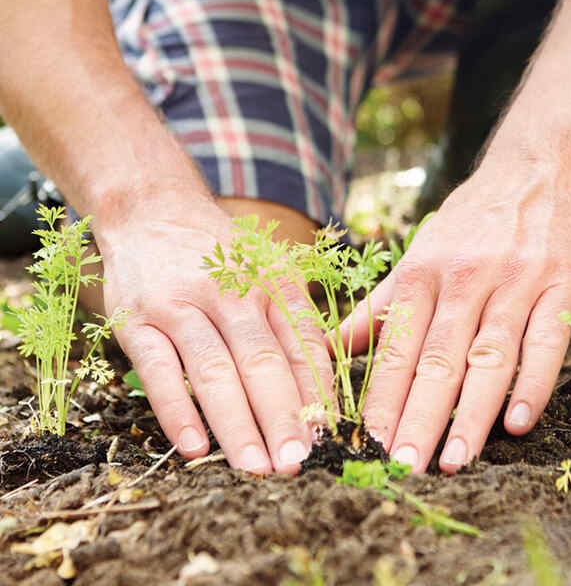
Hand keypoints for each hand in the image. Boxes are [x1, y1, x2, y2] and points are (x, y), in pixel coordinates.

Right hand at [94, 191, 333, 472]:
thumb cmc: (218, 253)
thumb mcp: (265, 268)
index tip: (327, 435)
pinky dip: (177, 410)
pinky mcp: (137, 319)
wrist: (151, 209)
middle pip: (262, 361)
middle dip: (283, 416)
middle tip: (297, 462)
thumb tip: (321, 386)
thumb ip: (290, 318)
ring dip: (237, 423)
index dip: (317, 391)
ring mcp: (181, 305)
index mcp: (270, 280)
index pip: (302, 341)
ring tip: (256, 467)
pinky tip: (195, 447)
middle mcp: (229, 291)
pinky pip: (158, 370)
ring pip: (214, 370)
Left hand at [349, 135, 570, 472]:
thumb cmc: (473, 218)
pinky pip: (547, 339)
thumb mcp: (420, 252)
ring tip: (453, 462)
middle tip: (400, 469)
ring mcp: (514, 282)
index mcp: (422, 274)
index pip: (396, 348)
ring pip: (487, 355)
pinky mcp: (561, 283)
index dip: (380, 399)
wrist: (538, 165)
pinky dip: (533, 382)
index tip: (365, 446)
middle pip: (436, 359)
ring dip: (470, 413)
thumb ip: (380, 303)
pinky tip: (519, 423)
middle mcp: (462, 280)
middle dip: (417, 418)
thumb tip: (333, 345)